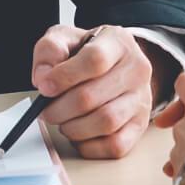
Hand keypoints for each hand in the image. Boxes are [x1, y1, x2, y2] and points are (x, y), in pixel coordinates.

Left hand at [32, 24, 157, 158]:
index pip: (94, 59)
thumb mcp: (66, 38)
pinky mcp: (140, 125)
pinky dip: (90, 146)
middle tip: (47, 110)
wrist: (116, 65)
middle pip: (92, 96)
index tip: (44, 87)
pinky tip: (79, 134)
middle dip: (59, 109)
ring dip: (73, 128)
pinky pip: (115, 145)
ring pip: (105, 123)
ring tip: (64, 120)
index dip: (64, 77)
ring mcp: (141, 99)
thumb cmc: (88, 52)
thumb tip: (43, 78)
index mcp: (118, 42)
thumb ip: (50, 50)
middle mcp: (136, 70)